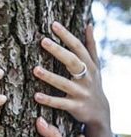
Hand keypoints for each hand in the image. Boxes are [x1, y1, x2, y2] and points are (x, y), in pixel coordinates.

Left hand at [36, 22, 113, 136]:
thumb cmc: (93, 83)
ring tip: (35, 69)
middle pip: (72, 62)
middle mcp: (86, 77)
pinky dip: (49, 100)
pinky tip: (36, 95)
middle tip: (43, 41)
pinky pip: (61, 103)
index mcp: (89, 65)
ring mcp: (81, 92)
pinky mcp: (76, 106)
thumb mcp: (95, 64)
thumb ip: (90, 46)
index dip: (66, 35)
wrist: (100, 112)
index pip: (78, 47)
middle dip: (58, 51)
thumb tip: (89, 25)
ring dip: (50, 77)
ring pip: (64, 83)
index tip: (53, 24)